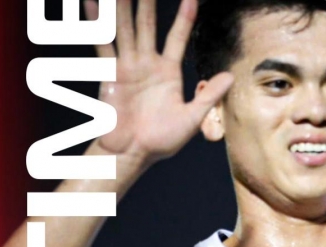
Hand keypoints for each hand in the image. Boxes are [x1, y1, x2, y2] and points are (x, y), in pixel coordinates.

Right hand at [85, 0, 233, 170]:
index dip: (184, 18)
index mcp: (167, 72)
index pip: (177, 37)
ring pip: (124, 28)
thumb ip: (209, 95)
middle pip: (147, 25)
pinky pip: (103, 44)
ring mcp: (127, 66)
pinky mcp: (110, 73)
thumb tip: (231, 77)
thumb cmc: (162, 140)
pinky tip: (94, 4)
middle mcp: (146, 64)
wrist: (134, 153)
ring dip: (122, 7)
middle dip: (146, 3)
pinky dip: (97, 24)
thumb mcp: (193, 117)